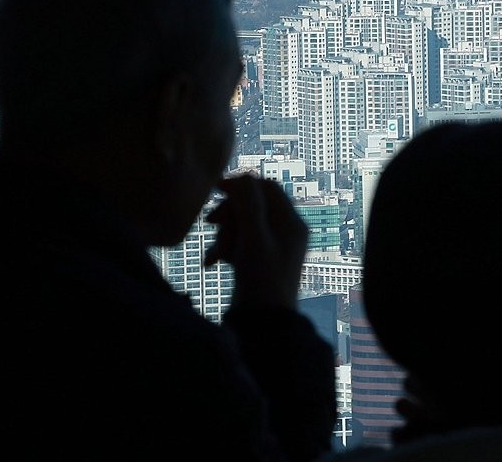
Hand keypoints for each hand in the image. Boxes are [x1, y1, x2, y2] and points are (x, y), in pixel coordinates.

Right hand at [204, 175, 308, 310]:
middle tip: (210, 222)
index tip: (214, 189)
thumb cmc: (261, 281)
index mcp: (291, 222)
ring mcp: (274, 246)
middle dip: (229, 214)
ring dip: (225, 233)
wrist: (263, 325)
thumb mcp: (253, 238)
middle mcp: (286, 231)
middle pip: (252, 205)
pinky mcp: (260, 260)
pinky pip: (241, 241)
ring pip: (243, 223)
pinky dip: (226, 247)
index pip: (265, 188)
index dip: (240, 185)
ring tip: (216, 253)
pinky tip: (213, 261)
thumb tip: (242, 177)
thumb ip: (248, 204)